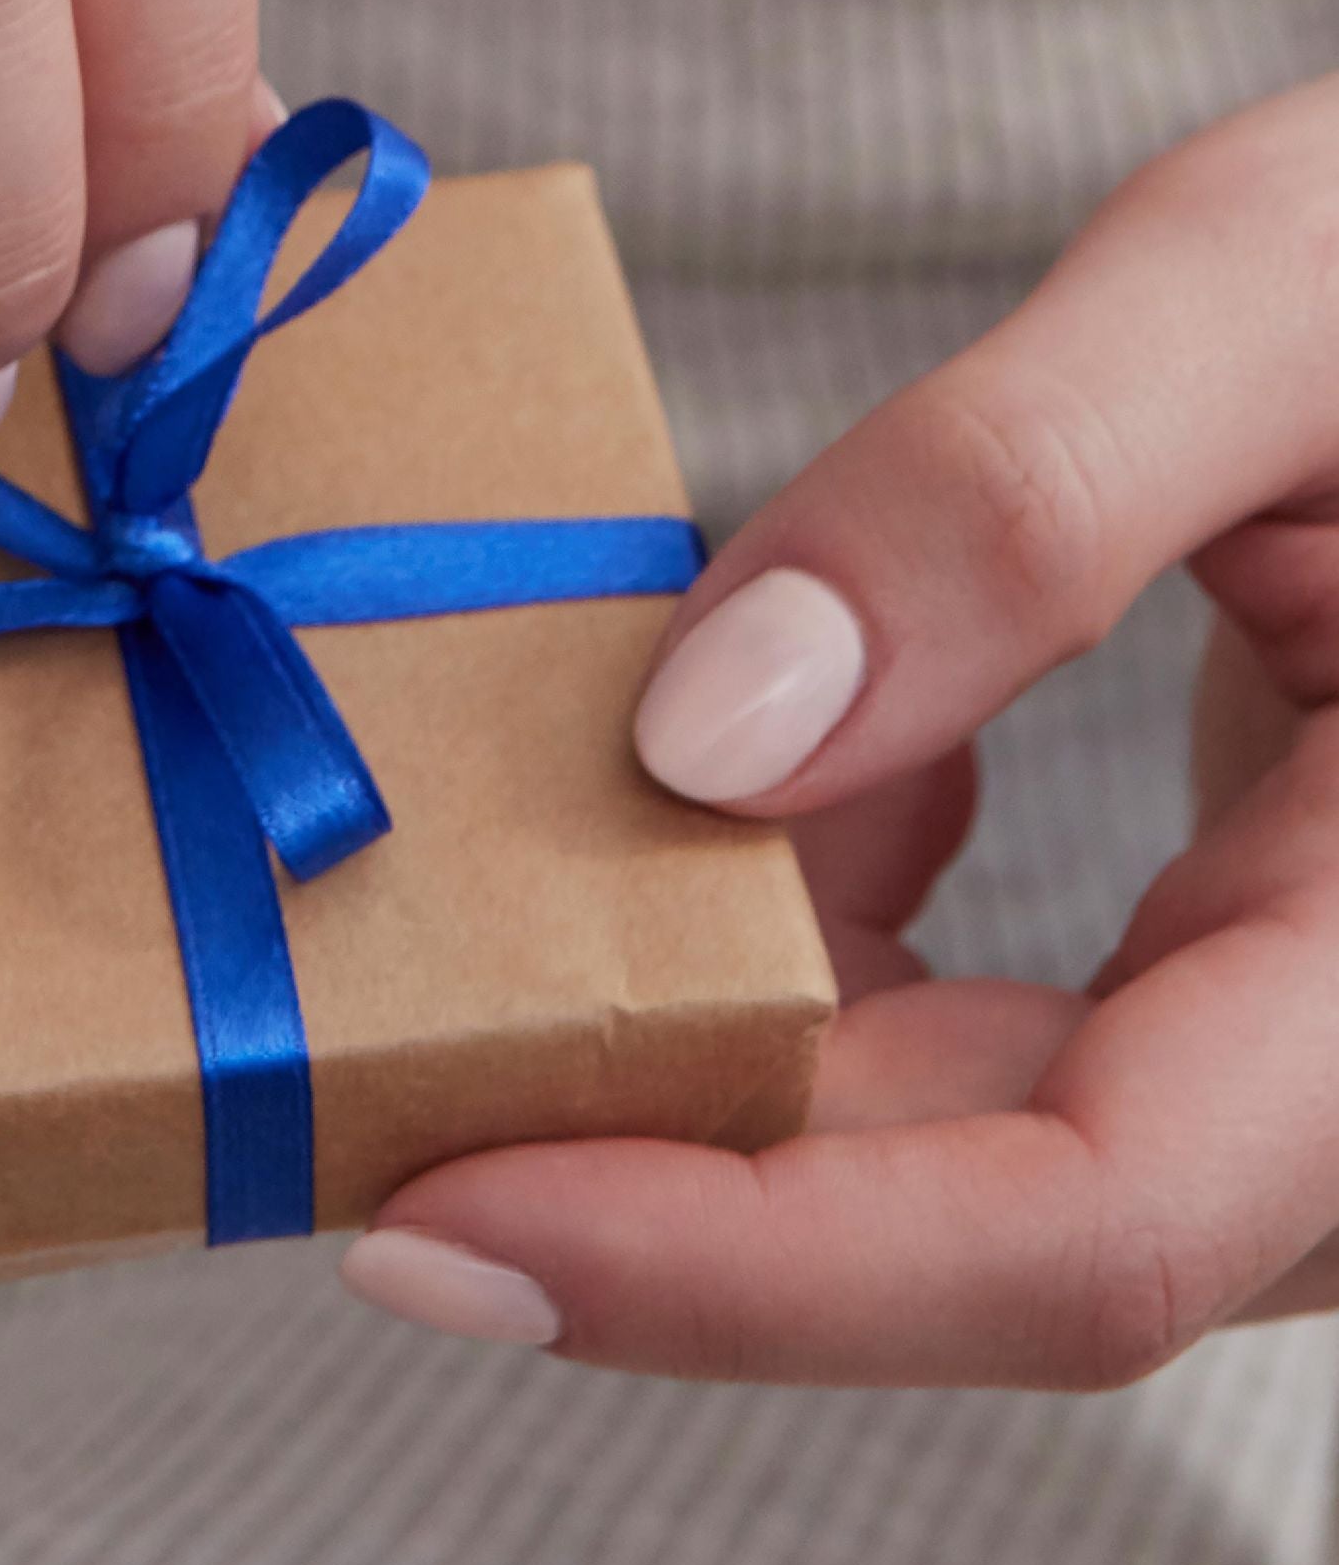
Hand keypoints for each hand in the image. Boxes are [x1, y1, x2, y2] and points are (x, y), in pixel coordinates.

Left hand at [348, 73, 1338, 1382]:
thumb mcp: (1296, 296)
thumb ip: (1020, 492)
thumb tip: (696, 736)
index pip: (1083, 1231)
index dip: (741, 1268)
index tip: (426, 1224)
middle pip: (982, 1215)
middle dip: (649, 1153)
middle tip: (325, 1060)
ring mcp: (1319, 1052)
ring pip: (966, 1136)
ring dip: (719, 1027)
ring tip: (484, 867)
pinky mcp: (1251, 987)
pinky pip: (998, 1035)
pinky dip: (820, 921)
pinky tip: (747, 771)